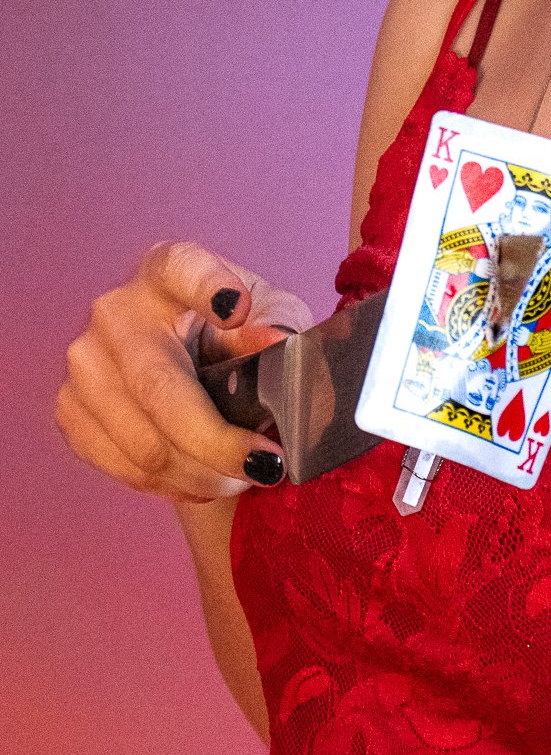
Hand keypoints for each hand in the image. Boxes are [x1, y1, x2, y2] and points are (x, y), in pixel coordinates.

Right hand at [56, 241, 315, 502]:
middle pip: (160, 387)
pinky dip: (173, 485)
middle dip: (218, 440)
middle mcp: (116, 310)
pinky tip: (204, 478)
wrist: (189, 363)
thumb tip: (274, 341)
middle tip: (268, 464)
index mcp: (168, 270)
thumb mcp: (269, 316)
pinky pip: (124, 467)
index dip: (207, 286)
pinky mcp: (70, 410)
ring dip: (202, 473)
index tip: (237, 308)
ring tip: (244, 475)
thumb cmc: (237, 332)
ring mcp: (85, 362)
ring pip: (144, 443)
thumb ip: (275, 323)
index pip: (182, 269)